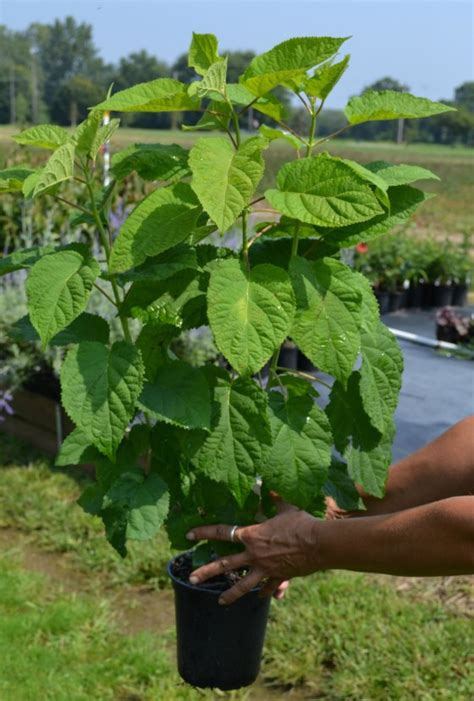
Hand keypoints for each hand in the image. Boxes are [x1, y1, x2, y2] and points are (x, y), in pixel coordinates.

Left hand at [186, 499, 320, 604]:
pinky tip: (259, 597)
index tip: (189, 535)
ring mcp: (265, 569)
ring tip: (220, 601)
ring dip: (231, 594)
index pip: (222, 532)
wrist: (319, 544)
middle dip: (206, 572)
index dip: (204, 533)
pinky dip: (264, 592)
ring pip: (243, 585)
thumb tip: (267, 483)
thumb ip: (273, 497)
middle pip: (225, 565)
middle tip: (191, 579)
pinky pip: (268, 587)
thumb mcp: (285, 505)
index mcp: (252, 535)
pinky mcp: (279, 577)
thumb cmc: (301, 522)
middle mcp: (254, 555)